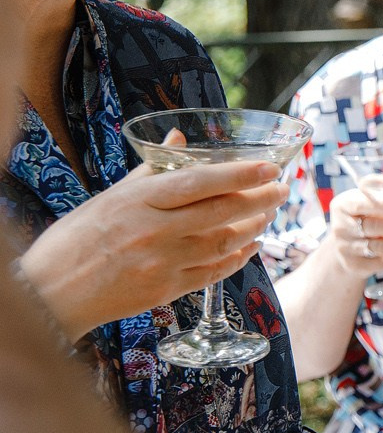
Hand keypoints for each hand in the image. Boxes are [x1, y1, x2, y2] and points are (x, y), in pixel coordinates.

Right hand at [17, 148, 286, 339]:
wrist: (50, 294)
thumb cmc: (76, 239)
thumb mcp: (109, 197)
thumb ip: (150, 169)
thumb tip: (179, 138)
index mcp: (138, 201)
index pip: (199, 182)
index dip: (239, 174)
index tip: (270, 166)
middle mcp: (153, 231)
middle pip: (221, 211)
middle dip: (260, 198)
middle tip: (282, 188)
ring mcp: (161, 263)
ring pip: (223, 242)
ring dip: (253, 226)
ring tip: (269, 213)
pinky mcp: (166, 290)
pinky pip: (213, 272)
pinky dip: (238, 258)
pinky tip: (251, 246)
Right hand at [319, 185, 382, 279]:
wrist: (348, 245)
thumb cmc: (367, 216)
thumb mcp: (376, 202)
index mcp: (344, 205)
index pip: (361, 202)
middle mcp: (341, 227)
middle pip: (375, 226)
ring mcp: (346, 248)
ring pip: (380, 246)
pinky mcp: (354, 265)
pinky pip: (381, 261)